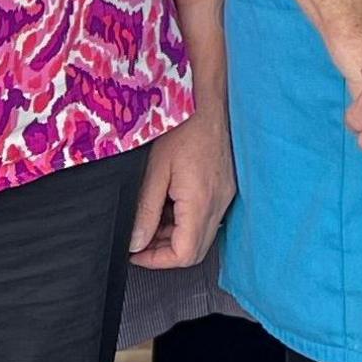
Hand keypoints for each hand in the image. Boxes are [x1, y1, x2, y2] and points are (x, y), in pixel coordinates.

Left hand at [128, 112, 234, 268]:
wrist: (209, 101)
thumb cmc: (182, 127)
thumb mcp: (154, 170)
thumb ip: (145, 210)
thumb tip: (136, 242)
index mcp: (200, 202)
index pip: (184, 254)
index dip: (157, 260)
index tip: (135, 251)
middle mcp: (219, 203)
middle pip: (195, 251)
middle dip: (165, 252)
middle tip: (140, 239)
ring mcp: (225, 195)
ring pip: (202, 235)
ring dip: (175, 236)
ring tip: (151, 218)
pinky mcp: (226, 187)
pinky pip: (207, 217)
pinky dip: (186, 220)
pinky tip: (170, 202)